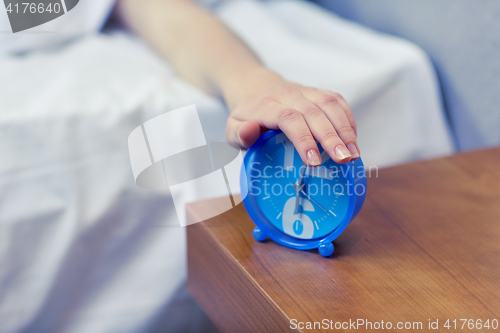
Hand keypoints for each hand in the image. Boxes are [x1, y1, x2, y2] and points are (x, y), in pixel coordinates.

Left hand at [225, 68, 359, 165]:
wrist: (254, 87)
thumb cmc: (246, 116)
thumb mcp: (232, 129)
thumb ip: (238, 134)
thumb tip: (250, 132)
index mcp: (266, 106)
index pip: (288, 118)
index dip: (303, 138)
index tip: (313, 161)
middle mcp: (288, 94)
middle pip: (314, 112)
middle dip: (331, 137)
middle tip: (344, 159)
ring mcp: (305, 91)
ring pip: (329, 104)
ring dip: (344, 129)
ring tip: (353, 154)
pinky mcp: (317, 92)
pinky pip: (337, 100)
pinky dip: (348, 119)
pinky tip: (353, 139)